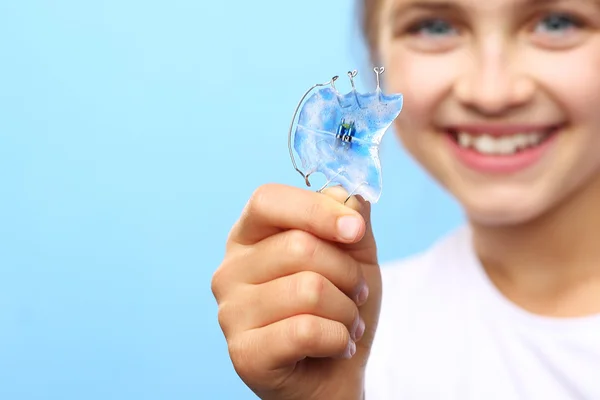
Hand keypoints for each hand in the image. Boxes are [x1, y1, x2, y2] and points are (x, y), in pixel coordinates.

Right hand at [211, 183, 381, 399]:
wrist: (335, 374)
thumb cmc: (336, 308)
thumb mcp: (354, 257)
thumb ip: (351, 221)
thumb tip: (349, 195)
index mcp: (248, 237)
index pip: (268, 200)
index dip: (316, 210)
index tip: (355, 230)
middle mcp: (229, 271)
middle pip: (299, 246)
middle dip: (346, 273)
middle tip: (355, 294)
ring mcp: (230, 313)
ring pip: (308, 290)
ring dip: (346, 311)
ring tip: (344, 323)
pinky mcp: (243, 354)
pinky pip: (306, 330)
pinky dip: (338, 339)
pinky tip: (335, 347)